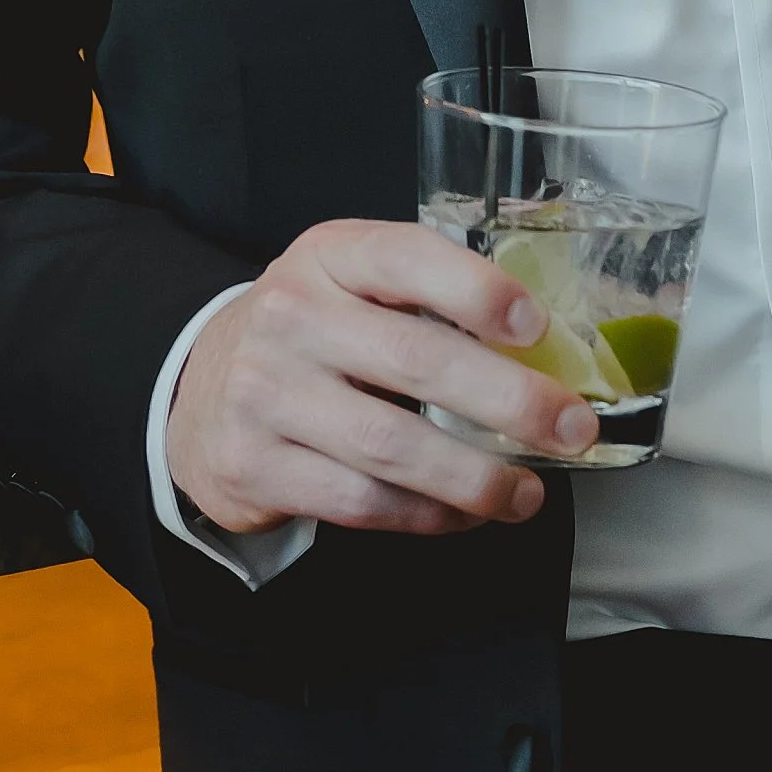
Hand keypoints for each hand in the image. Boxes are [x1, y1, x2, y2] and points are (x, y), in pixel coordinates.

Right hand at [165, 217, 598, 539]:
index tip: (537, 327)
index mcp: (329, 255)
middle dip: (510, 401)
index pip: (406, 259)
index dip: (477, 291)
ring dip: (476, 477)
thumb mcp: (350, 285)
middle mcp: (292, 316)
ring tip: (527, 492)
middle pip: (416, 361)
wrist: (200, 394)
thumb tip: (547, 350)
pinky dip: (426, 515)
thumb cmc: (310, 336)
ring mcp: (267, 393)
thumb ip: (427, 299)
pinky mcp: (256, 466)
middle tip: (572, 428)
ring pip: (392, 445)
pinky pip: (361, 502)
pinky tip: (461, 513)